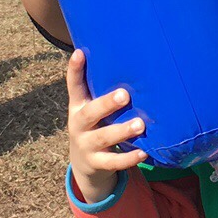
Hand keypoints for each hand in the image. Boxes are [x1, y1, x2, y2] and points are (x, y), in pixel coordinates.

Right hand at [66, 48, 147, 203]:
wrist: (84, 164)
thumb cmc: (95, 126)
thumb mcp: (91, 108)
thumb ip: (100, 90)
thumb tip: (126, 59)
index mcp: (78, 107)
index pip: (74, 86)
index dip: (74, 70)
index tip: (80, 53)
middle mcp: (78, 125)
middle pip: (89, 113)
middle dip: (106, 104)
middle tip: (124, 95)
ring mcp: (86, 145)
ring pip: (102, 138)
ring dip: (121, 131)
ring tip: (140, 125)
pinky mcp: (96, 163)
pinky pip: (113, 162)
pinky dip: (128, 158)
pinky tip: (143, 152)